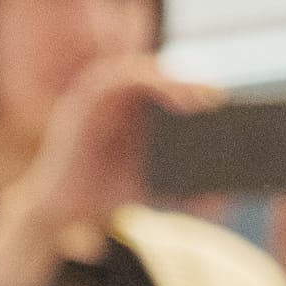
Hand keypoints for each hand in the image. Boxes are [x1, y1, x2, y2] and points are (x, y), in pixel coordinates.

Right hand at [0, 58, 217, 285]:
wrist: (60, 214)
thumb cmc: (104, 200)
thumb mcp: (152, 193)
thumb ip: (183, 194)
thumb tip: (223, 200)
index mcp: (139, 115)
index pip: (173, 87)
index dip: (199, 88)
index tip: (226, 102)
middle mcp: (119, 100)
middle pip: (161, 75)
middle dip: (191, 80)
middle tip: (218, 97)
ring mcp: (99, 98)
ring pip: (140, 71)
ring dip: (170, 78)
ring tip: (196, 96)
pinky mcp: (81, 101)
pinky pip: (113, 78)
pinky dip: (140, 80)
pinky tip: (162, 90)